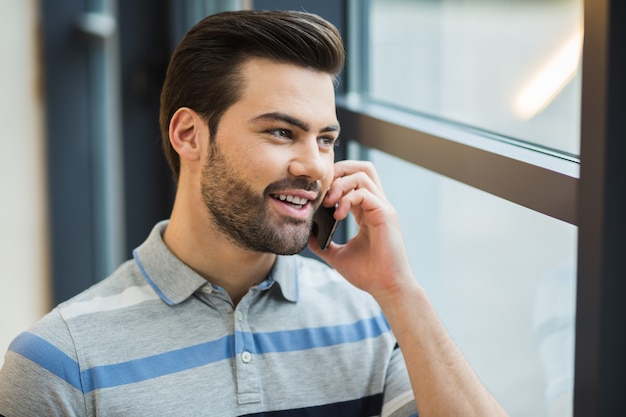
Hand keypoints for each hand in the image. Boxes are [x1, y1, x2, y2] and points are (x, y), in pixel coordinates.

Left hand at [308, 160, 414, 300]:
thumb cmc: (368, 274)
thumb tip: (306, 234)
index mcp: (367, 211)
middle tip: (324, 190)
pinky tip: (338, 214)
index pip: (353, 180)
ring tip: (329, 202)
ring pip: (363, 174)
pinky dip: (348, 199)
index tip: (318, 196)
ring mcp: (383, 208)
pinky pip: (365, 193)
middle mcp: (377, 205)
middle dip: (340, 171)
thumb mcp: (337, 255)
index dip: (334, 180)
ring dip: (341, 184)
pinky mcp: (386, 214)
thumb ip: (322, 243)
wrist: (386, 289)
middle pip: (362, 167)